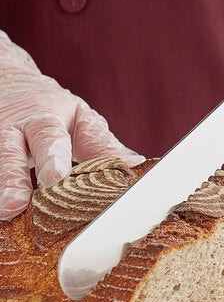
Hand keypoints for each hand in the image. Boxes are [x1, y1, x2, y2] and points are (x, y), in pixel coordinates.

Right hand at [0, 31, 143, 219]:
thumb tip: (133, 164)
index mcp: (43, 118)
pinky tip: (5, 216)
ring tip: (5, 212)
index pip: (47, 136)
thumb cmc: (53, 110)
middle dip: (11, 179)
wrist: (8, 86)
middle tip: (14, 205)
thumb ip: (100, 143)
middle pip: (8, 153)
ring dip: (1, 188)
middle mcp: (11, 130)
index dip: (51, 156)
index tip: (56, 177)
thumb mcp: (80, 118)